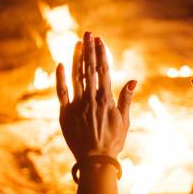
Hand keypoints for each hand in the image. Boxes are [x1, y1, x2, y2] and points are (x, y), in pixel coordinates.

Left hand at [56, 31, 135, 160]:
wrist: (95, 160)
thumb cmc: (113, 141)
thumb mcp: (124, 120)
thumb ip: (126, 99)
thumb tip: (132, 80)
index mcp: (106, 100)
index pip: (103, 71)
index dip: (101, 54)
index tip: (100, 40)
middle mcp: (91, 99)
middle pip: (89, 69)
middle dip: (89, 50)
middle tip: (88, 34)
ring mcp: (77, 105)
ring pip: (75, 76)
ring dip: (76, 58)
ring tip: (77, 43)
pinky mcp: (65, 113)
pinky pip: (61, 92)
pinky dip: (60, 78)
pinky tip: (61, 64)